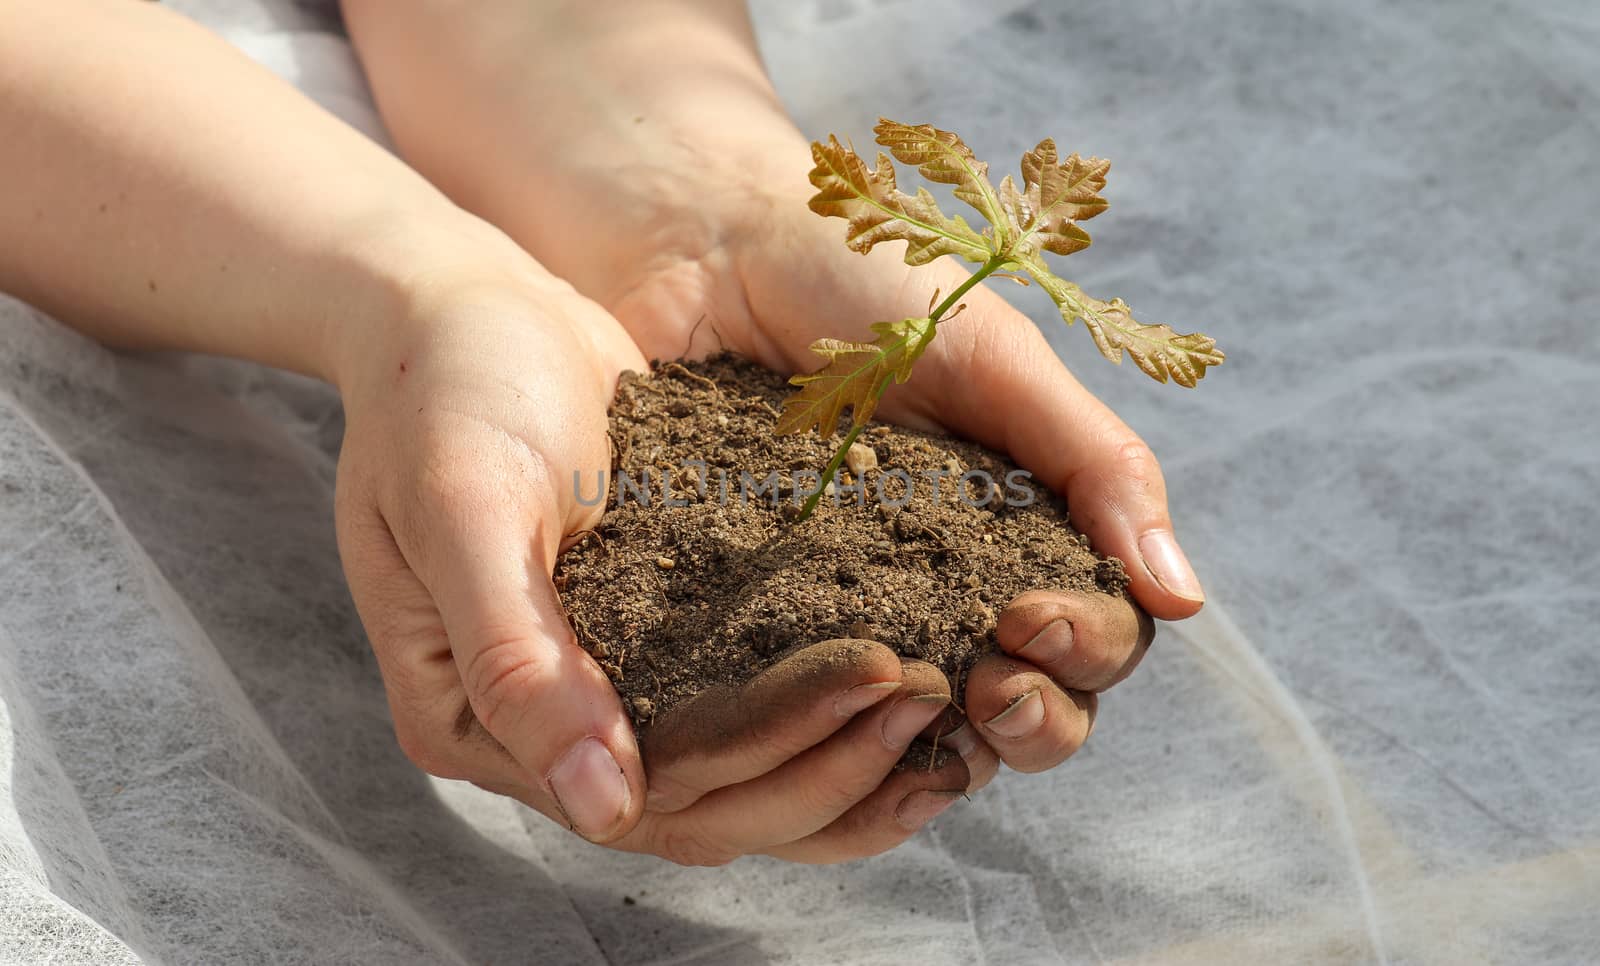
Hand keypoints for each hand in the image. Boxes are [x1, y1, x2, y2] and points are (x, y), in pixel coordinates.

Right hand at [331, 260, 984, 862]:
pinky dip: (832, 708)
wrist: (464, 312)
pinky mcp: (660, 645)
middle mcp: (546, 736)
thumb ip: (516, 657)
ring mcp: (608, 696)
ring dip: (848, 755)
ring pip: (747, 775)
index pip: (653, 777)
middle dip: (832, 760)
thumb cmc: (445, 391)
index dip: (772, 743)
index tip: (879, 676)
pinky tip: (917, 677)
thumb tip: (600, 808)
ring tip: (950, 705)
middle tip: (936, 694)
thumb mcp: (465, 508)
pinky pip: (754, 704)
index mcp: (478, 722)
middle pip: (714, 801)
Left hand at [400, 102, 1194, 788]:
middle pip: (1025, 705)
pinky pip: (804, 704)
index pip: (1093, 634)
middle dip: (1030, 717)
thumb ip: (1095, 466)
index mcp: (1022, 528)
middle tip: (990, 686)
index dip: (1086, 652)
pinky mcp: (752, 623)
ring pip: (923, 728)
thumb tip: (1186, 598)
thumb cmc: (861, 276)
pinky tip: (823, 728)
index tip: (1035, 622)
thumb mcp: (996, 359)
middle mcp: (947, 585)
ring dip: (943, 743)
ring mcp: (851, 611)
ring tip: (921, 708)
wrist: (702, 235)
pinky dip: (827, 732)